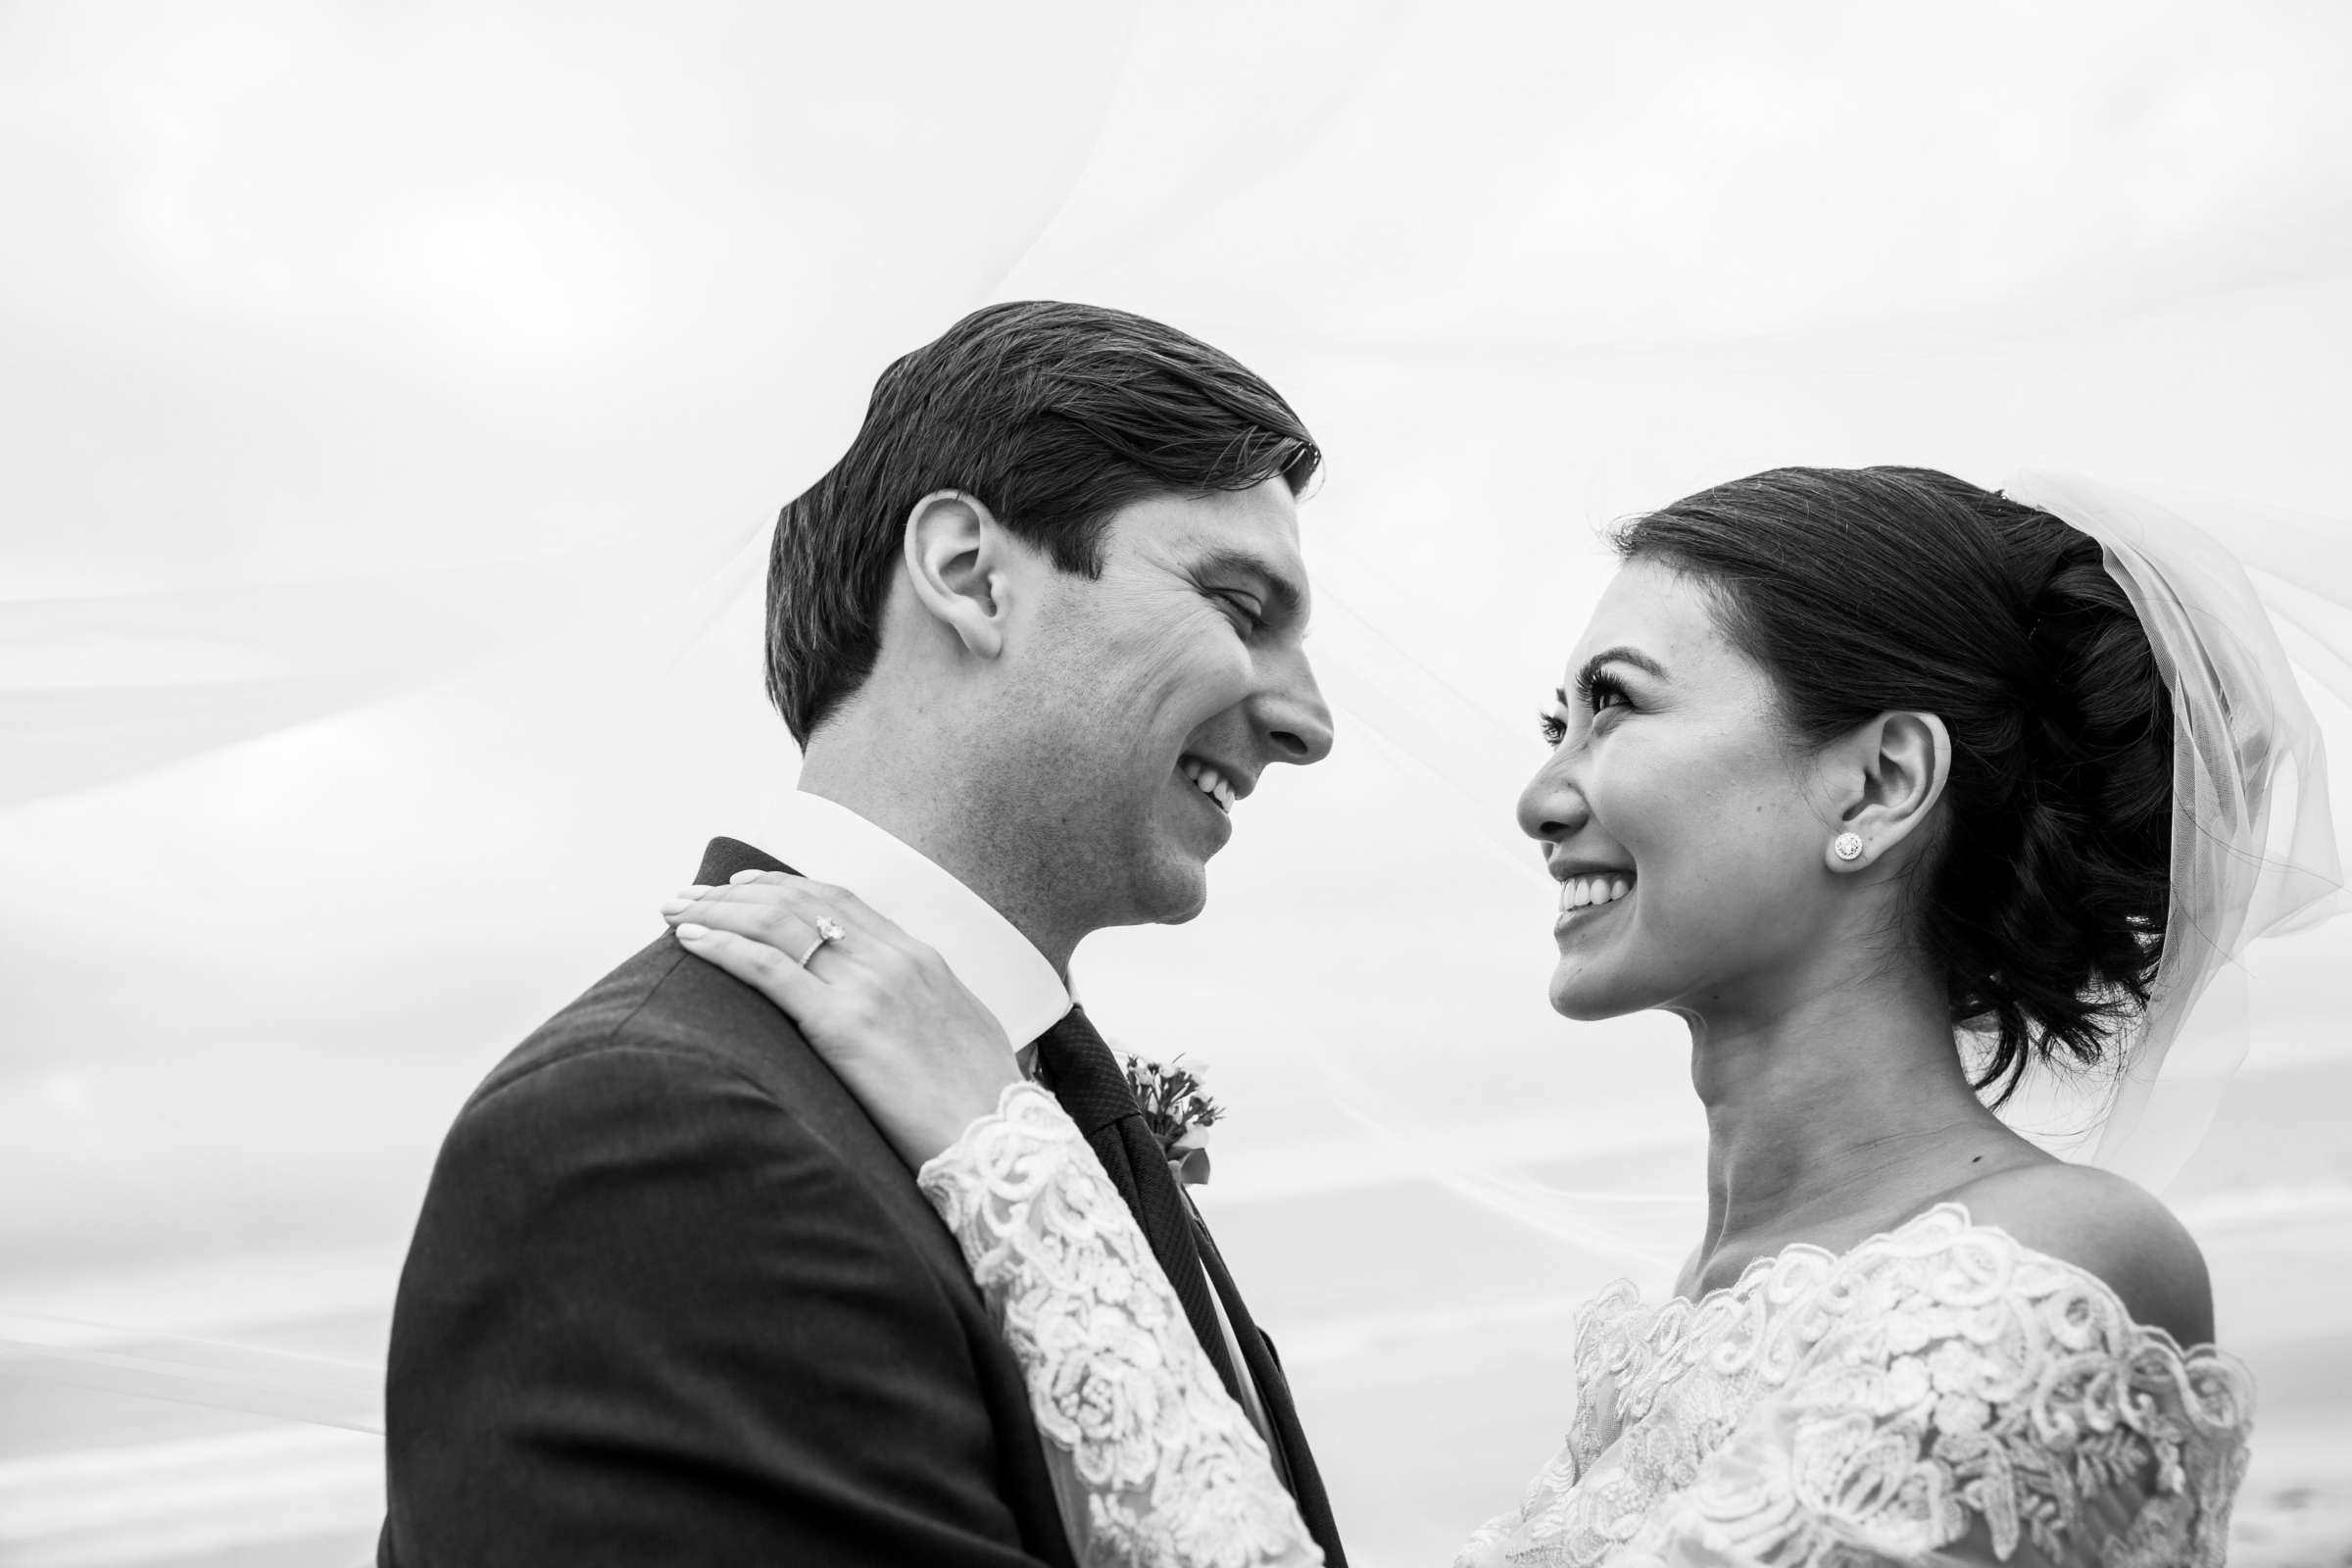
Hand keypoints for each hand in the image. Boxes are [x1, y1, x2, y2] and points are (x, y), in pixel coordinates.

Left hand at [660, 871, 1021, 1167]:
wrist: (1002, 1143)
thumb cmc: (982, 1103)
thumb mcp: (959, 1032)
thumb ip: (922, 1007)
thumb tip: (894, 1015)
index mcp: (921, 958)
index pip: (839, 900)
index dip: (783, 887)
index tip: (740, 886)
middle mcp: (894, 959)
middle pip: (799, 902)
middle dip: (735, 893)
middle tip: (687, 894)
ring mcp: (871, 988)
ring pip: (777, 925)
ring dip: (717, 912)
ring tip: (674, 912)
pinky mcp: (845, 1026)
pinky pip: (770, 970)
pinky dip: (724, 948)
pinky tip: (691, 943)